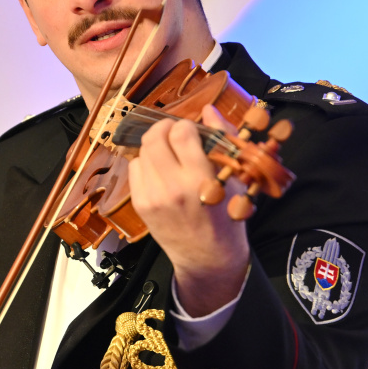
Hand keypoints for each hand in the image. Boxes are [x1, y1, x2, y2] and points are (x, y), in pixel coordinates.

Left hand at [127, 105, 248, 314]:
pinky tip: (161, 172)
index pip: (181, 132)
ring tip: (170, 155)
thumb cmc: (226, 218)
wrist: (207, 258)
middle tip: (177, 136)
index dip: (186, 125)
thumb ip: (221, 140)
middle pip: (155, 137)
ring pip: (142, 150)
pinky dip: (146, 163)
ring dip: (156, 146)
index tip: (193, 132)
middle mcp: (172, 187)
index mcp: (200, 179)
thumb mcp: (233, 179)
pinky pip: (135, 168)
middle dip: (166, 129)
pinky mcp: (140, 204)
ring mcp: (152, 196)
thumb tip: (208, 110)